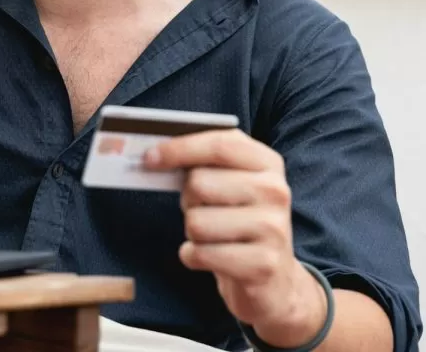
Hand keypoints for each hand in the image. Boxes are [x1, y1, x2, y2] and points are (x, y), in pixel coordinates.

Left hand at [144, 129, 327, 346]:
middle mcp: (275, 191)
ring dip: (192, 232)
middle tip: (201, 209)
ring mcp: (272, 228)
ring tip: (212, 236)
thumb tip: (155, 154)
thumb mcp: (233, 184)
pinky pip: (200, 254)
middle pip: (200, 183)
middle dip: (188, 199)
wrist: (275, 280)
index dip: (180, 148)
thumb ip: (204, 162)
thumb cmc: (239, 221)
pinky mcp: (262, 264)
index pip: (219, 145)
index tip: (150, 157)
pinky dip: (193, 256)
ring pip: (196, 222)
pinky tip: (211, 257)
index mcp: (268, 162)